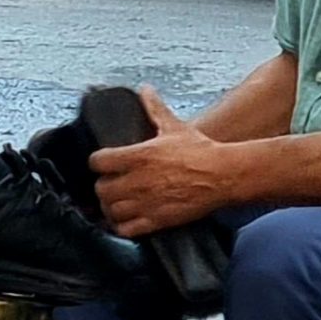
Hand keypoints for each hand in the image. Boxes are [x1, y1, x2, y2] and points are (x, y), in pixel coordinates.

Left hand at [91, 86, 233, 236]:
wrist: (223, 175)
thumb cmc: (200, 150)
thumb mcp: (174, 126)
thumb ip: (154, 108)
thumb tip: (145, 90)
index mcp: (138, 156)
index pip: (97, 161)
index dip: (97, 162)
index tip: (102, 163)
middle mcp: (137, 181)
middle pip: (100, 189)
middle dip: (103, 186)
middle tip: (110, 183)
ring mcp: (145, 203)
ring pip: (110, 210)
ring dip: (110, 206)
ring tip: (116, 202)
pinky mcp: (156, 221)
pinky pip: (126, 229)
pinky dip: (122, 226)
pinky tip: (126, 220)